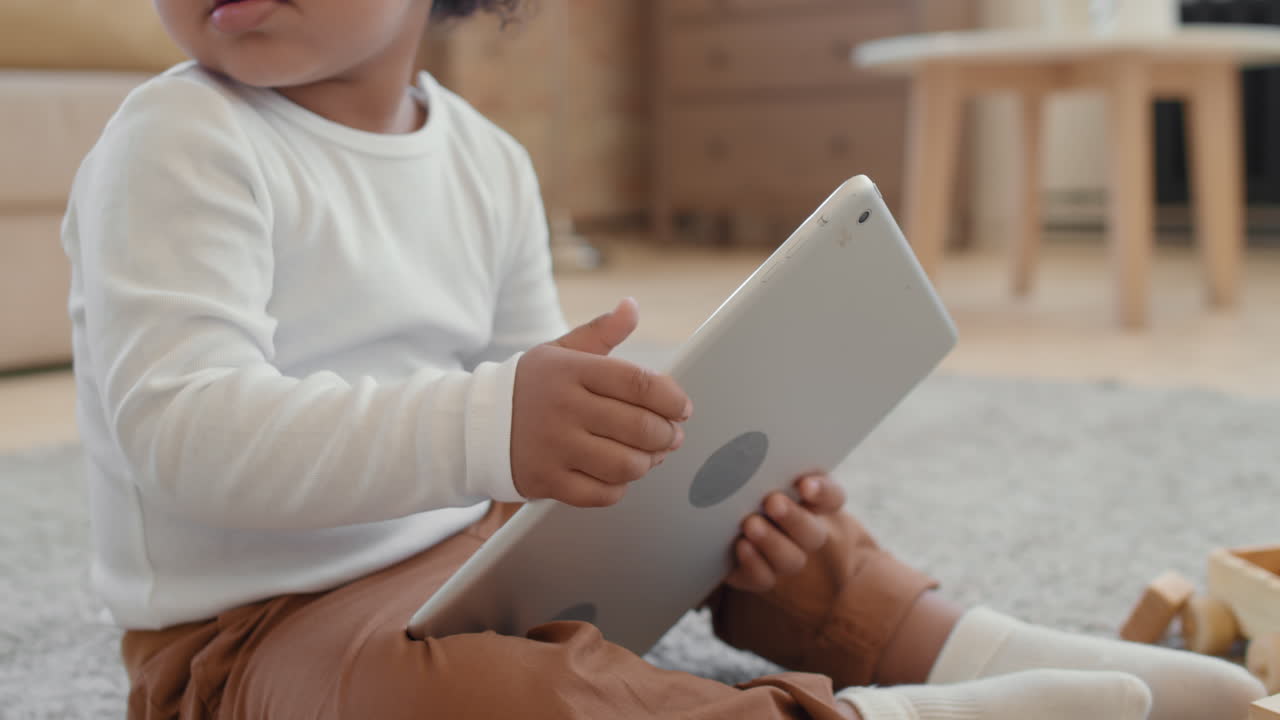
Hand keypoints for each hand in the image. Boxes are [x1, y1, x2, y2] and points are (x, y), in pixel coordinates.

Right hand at [511, 298, 691, 507]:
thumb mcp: (559, 351)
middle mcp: (563, 408)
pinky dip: (619, 487)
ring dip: (648, 463)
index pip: (639, 383)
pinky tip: (618, 474)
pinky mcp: (547, 480)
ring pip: (625, 465)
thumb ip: (600, 332)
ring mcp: (554, 447)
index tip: (682, 408)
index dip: (672, 398)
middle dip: (667, 435)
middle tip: (671, 436)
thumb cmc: (528, 387)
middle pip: (640, 427)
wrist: (474, 424)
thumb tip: (631, 307)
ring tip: (650, 456)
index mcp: (571, 370)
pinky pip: (602, 493)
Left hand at [724, 472, 845, 592]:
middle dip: (793, 518)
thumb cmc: (747, 487)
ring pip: (791, 559)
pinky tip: (741, 545)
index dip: (823, 492)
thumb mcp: (760, 474)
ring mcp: (784, 556)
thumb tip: (753, 452)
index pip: (832, 497)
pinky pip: (763, 578)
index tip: (805, 484)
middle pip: (812, 533)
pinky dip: (753, 563)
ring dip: (772, 541)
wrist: (723, 523)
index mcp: (812, 502)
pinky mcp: (760, 574)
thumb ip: (767, 466)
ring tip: (751, 524)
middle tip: (773, 502)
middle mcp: (804, 533)